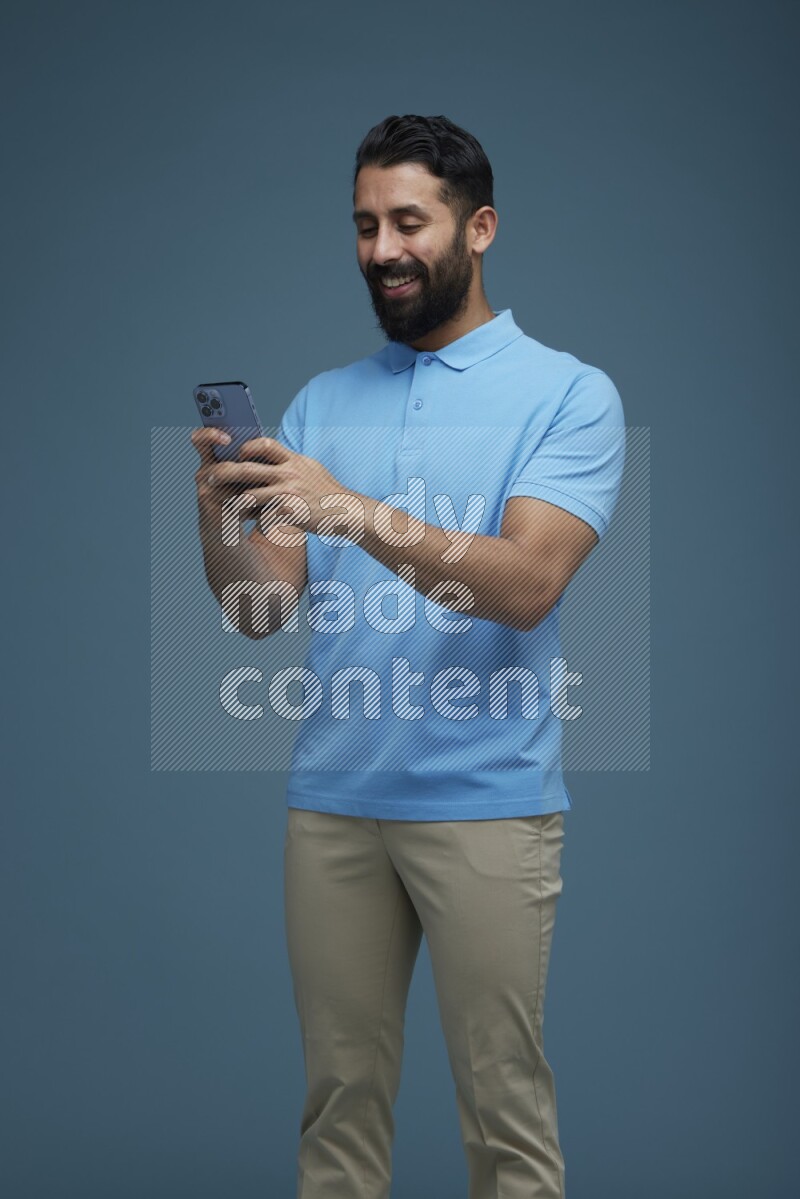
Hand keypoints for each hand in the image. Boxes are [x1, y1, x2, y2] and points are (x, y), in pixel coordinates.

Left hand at [198, 435, 350, 535]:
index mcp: (294, 460)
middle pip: (246, 468)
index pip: (264, 444)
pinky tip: (250, 527)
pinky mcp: (289, 511)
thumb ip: (291, 462)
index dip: (245, 447)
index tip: (236, 454)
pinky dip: (255, 522)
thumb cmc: (328, 494)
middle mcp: (289, 472)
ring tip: (224, 508)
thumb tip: (272, 455)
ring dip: (233, 503)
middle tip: (207, 477)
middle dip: (223, 472)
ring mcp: (289, 492)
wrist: (348, 512)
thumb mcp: (311, 470)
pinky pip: (262, 517)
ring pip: (248, 495)